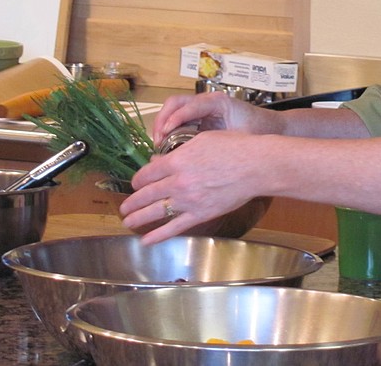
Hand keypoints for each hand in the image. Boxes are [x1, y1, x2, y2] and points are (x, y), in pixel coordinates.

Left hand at [119, 129, 269, 243]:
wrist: (255, 165)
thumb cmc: (233, 147)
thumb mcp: (202, 140)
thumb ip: (178, 152)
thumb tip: (161, 161)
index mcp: (177, 160)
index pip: (146, 173)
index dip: (137, 180)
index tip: (135, 184)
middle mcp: (178, 182)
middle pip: (146, 194)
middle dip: (132, 202)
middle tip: (124, 208)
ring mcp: (188, 200)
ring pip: (155, 212)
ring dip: (137, 218)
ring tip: (128, 222)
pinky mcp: (201, 214)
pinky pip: (174, 227)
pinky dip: (158, 235)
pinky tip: (146, 240)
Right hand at [151, 91, 281, 143]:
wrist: (273, 130)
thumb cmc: (260, 132)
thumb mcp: (241, 138)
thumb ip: (220, 144)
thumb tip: (193, 154)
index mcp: (218, 102)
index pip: (189, 105)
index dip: (174, 119)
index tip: (164, 134)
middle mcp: (208, 102)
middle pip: (175, 103)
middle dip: (163, 120)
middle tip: (158, 140)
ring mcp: (202, 109)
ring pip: (173, 111)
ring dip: (163, 125)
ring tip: (159, 145)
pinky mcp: (200, 119)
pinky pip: (179, 121)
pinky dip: (170, 132)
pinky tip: (167, 148)